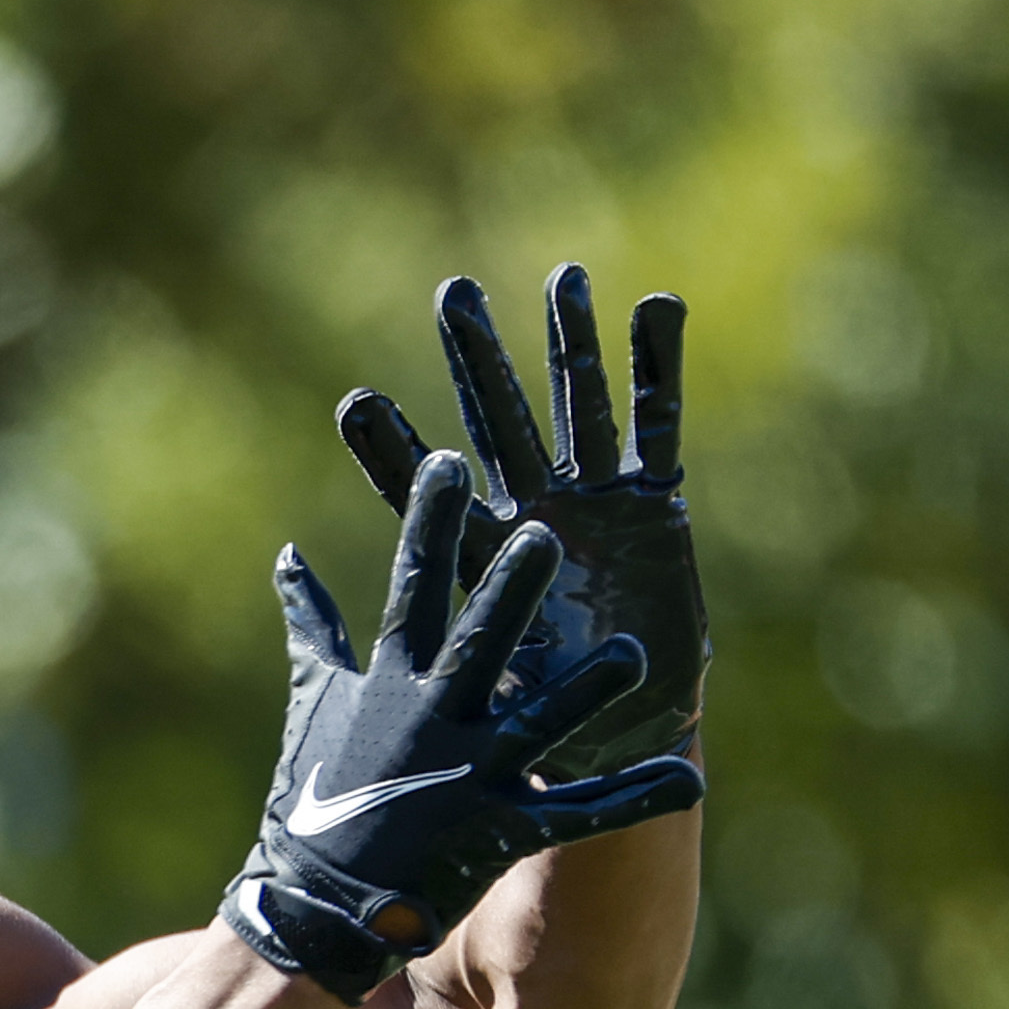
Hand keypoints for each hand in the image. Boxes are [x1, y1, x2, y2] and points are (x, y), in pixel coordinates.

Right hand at [221, 451, 705, 1004]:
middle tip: (545, 534)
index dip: (429, 524)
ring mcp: (471, 775)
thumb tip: (289, 555)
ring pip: (541, 722)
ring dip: (588, 690)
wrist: (316, 904)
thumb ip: (312, 624)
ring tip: (635, 656)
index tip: (450, 464)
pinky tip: (690, 778)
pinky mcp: (503, 831)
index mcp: (391, 681)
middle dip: (511, 591)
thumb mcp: (316, 699)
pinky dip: (637, 798)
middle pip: (480, 641)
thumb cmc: (314, 795)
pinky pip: (583, 813)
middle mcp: (433, 719)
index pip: (412, 587)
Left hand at [336, 265, 705, 777]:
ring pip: (579, 406)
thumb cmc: (539, 712)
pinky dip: (658, 366)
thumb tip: (351, 659)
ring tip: (561, 280)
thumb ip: (425, 653)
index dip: (392, 451)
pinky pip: (657, 424)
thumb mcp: (472, 683)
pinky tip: (656, 306)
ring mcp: (594, 499)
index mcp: (480, 551)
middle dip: (479, 363)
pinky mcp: (654, 503)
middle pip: (501, 422)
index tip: (354, 403)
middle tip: (454, 296)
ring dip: (570, 344)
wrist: (624, 728)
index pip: (425, 494)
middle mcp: (533, 509)